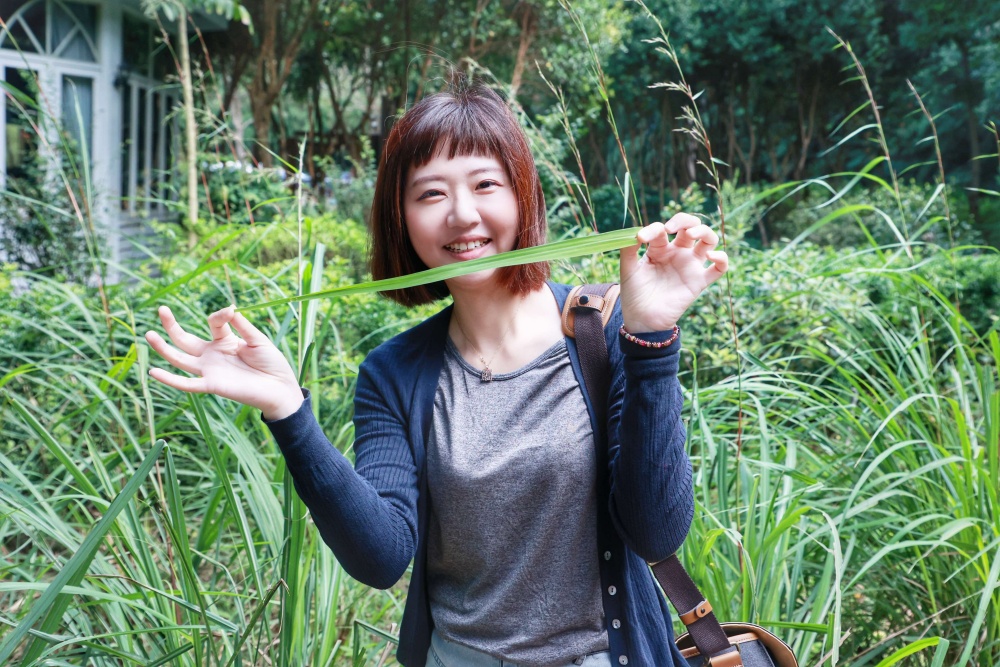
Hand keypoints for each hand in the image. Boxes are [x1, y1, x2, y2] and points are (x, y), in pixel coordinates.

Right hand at [145, 305, 303, 419]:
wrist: (280, 388)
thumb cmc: (272, 363)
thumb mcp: (258, 340)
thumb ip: (242, 326)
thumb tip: (229, 308)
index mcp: (225, 341)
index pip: (213, 322)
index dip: (220, 315)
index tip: (231, 311)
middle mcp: (213, 355)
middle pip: (185, 339)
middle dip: (172, 325)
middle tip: (161, 309)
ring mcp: (210, 370)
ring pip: (180, 359)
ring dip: (164, 348)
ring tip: (149, 334)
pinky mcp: (212, 385)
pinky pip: (187, 383)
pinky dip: (170, 379)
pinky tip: (153, 371)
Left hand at [619, 213, 728, 331]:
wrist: (642, 319)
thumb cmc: (634, 294)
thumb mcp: (628, 269)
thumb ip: (628, 250)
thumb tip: (635, 233)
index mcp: (660, 248)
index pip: (662, 229)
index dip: (654, 228)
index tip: (642, 238)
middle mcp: (677, 253)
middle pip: (691, 226)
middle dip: (685, 220)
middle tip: (671, 228)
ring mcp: (690, 266)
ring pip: (709, 240)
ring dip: (704, 231)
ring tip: (692, 234)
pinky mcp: (699, 281)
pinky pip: (719, 268)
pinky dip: (721, 258)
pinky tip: (711, 256)